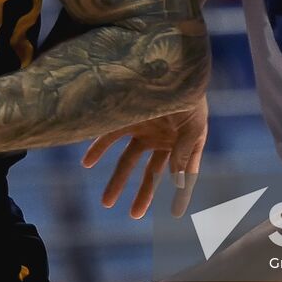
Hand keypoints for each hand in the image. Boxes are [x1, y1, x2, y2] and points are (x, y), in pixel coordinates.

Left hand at [83, 96, 207, 217]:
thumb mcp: (194, 125)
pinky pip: (109, 136)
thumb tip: (176, 180)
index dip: (180, 195)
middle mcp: (161, 141)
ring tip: (106, 203)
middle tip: (133, 216)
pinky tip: (86, 162)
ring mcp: (143, 130)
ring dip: (118, 181)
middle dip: (143, 195)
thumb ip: (185, 152)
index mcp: (181, 144)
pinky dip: (97, 149)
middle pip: (151, 174)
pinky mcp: (126, 118)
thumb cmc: (191, 94)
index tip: (176, 215)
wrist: (174, 65)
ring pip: (128, 161)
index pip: (182, 175)